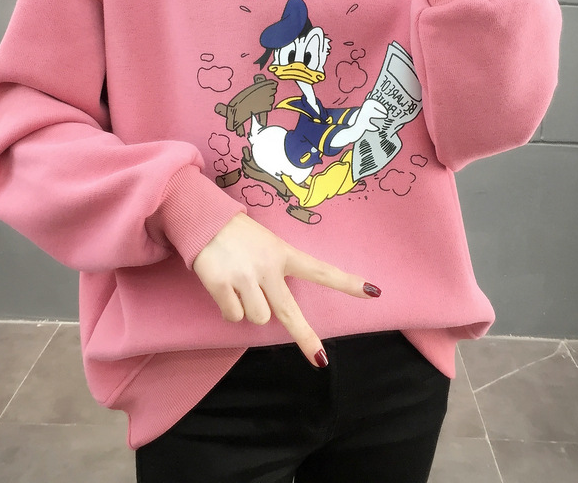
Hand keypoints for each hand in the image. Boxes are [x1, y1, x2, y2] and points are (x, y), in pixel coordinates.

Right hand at [193, 212, 380, 366]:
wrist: (204, 219)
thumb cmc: (239, 234)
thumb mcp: (267, 244)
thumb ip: (276, 271)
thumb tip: (276, 311)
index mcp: (284, 253)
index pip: (320, 270)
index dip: (346, 283)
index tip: (373, 292)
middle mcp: (267, 267)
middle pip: (288, 312)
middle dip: (305, 337)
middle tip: (319, 359)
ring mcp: (244, 277)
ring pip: (258, 318)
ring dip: (251, 310)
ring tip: (240, 285)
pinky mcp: (220, 285)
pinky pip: (233, 316)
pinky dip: (230, 309)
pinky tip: (225, 287)